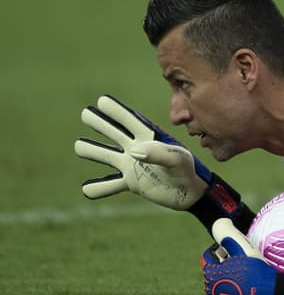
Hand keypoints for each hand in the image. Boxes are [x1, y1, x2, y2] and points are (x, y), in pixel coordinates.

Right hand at [74, 95, 210, 209]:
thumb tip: (133, 151)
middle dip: (100, 123)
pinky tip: (86, 189)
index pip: (129, 121)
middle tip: (85, 113)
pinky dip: (99, 187)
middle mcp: (138, 149)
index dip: (116, 111)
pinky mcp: (132, 183)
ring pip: (107, 156)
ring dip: (93, 151)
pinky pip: (110, 185)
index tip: (101, 101)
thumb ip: (158, 153)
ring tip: (79, 145)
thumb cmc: (187, 170)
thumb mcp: (177, 159)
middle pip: (114, 133)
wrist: (191, 193)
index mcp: (149, 138)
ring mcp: (133, 166)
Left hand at [201, 219, 277, 294]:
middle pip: (214, 269)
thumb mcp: (241, 247)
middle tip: (242, 261)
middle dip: (225, 263)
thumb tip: (220, 222)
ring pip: (221, 282)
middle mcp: (211, 288)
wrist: (268, 294)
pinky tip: (247, 285)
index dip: (222, 249)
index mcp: (210, 272)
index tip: (234, 250)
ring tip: (245, 273)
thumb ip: (227, 234)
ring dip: (230, 276)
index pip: (208, 255)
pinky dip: (234, 289)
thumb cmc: (254, 270)